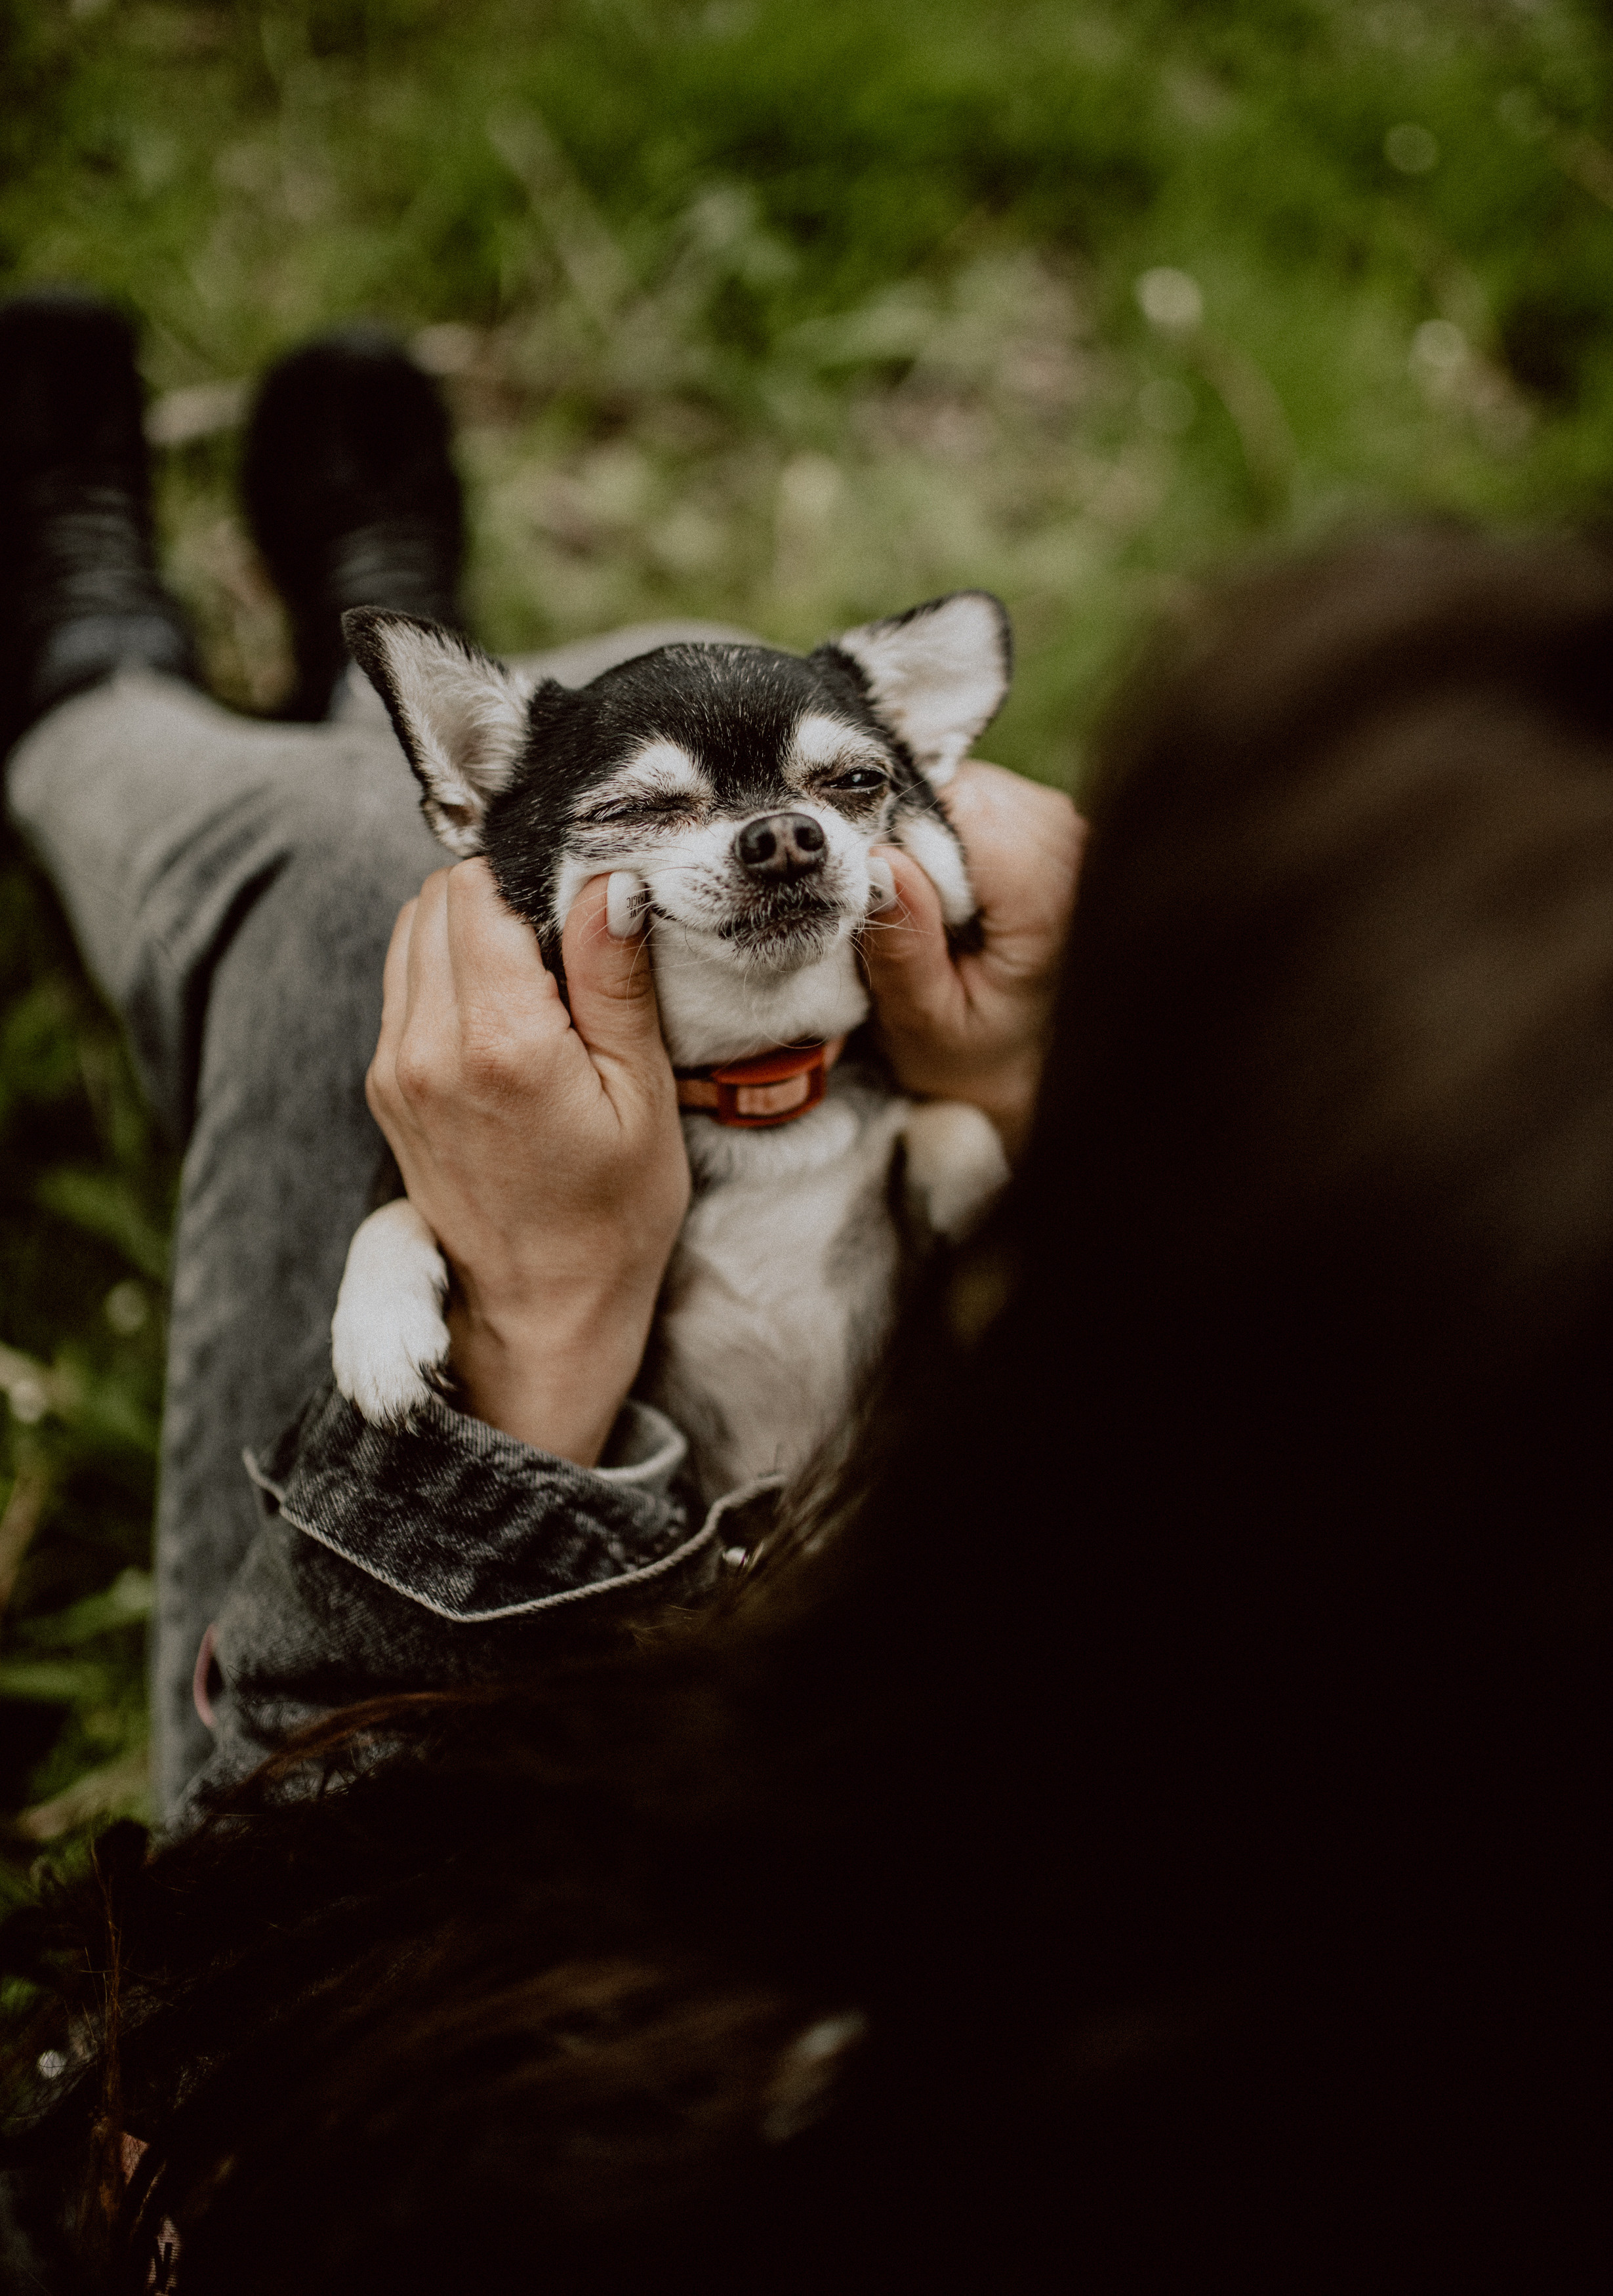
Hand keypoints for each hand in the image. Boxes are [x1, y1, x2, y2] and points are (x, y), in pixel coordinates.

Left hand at [366, 860, 688, 1464]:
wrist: (538, 1313)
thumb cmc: (611, 1218)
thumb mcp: (644, 1096)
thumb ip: (615, 982)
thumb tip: (607, 882)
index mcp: (498, 1042)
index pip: (477, 887)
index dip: (531, 877)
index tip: (579, 909)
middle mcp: (425, 1046)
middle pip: (436, 898)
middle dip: (499, 897)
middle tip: (565, 945)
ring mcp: (393, 1067)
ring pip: (410, 933)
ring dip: (467, 931)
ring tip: (536, 982)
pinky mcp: (383, 1085)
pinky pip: (402, 985)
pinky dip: (445, 973)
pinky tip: (503, 1016)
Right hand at [863, 760, 1084, 1157]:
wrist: (1025, 1062)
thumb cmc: (973, 1053)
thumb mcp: (926, 1023)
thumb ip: (905, 951)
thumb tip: (882, 863)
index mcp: (1050, 900)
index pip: (960, 813)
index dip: (898, 839)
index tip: (874, 897)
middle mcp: (1071, 845)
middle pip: (960, 791)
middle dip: (911, 838)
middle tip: (897, 911)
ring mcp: (1064, 823)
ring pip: (962, 785)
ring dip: (925, 833)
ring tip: (925, 907)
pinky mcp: (1047, 816)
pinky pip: (974, 793)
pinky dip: (944, 829)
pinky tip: (945, 888)